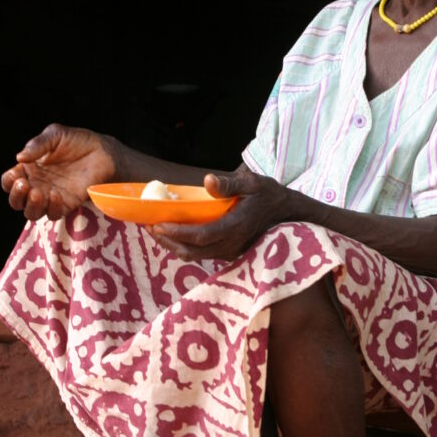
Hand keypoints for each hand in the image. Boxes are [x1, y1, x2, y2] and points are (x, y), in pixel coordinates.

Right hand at [1, 123, 116, 221]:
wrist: (103, 151)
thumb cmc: (77, 141)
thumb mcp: (55, 135)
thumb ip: (37, 144)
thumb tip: (19, 158)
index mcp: (29, 169)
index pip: (9, 181)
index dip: (9, 181)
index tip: (18, 174)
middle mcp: (37, 185)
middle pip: (16, 202)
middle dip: (16, 196)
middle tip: (25, 185)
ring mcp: (51, 197)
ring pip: (32, 213)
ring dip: (31, 206)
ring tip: (37, 193)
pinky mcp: (67, 204)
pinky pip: (54, 214)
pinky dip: (52, 207)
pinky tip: (55, 193)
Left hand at [149, 165, 286, 261]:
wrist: (288, 215)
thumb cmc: (269, 195)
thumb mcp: (253, 183)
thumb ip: (229, 184)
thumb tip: (207, 181)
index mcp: (236, 226)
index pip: (200, 236)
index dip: (177, 232)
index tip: (158, 224)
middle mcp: (231, 245)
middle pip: (192, 251)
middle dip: (167, 241)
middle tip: (148, 227)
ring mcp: (230, 252)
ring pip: (194, 255)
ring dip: (173, 245)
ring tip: (156, 230)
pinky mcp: (228, 253)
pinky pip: (201, 254)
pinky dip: (184, 245)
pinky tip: (174, 232)